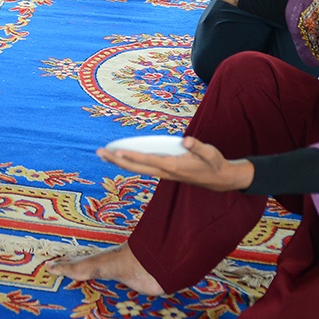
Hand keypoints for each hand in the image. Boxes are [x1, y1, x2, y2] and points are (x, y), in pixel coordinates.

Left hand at [97, 135, 254, 192]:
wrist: (219, 179)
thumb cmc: (214, 163)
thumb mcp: (211, 153)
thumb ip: (198, 146)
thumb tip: (186, 139)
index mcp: (174, 166)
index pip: (148, 160)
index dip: (131, 156)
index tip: (116, 151)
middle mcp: (165, 171)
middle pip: (136, 167)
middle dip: (117, 160)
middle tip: (99, 152)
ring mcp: (164, 173)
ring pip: (137, 168)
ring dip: (119, 162)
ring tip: (102, 154)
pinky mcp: (164, 172)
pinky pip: (143, 167)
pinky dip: (130, 162)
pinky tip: (119, 157)